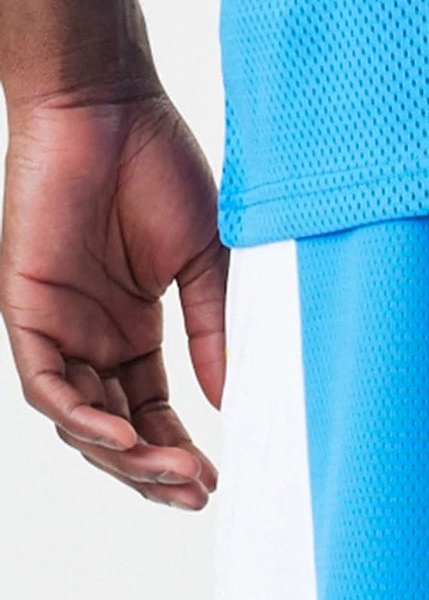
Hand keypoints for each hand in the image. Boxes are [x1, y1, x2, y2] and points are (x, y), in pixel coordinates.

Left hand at [0, 87, 225, 508]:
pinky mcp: (25, 307)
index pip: (149, 415)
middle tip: (196, 493)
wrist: (109, 106)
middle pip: (115, 431)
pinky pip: (46, 387)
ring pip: (79, 421)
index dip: (178, 454)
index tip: (215, 482)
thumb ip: (215, 337)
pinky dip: (82, 421)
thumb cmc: (158, 169)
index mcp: (130, 330)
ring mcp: (56, 325)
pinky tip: (125, 441)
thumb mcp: (207, 268)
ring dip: (125, 458)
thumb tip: (231, 405)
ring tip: (173, 475)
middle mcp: (89, 337)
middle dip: (154, 471)